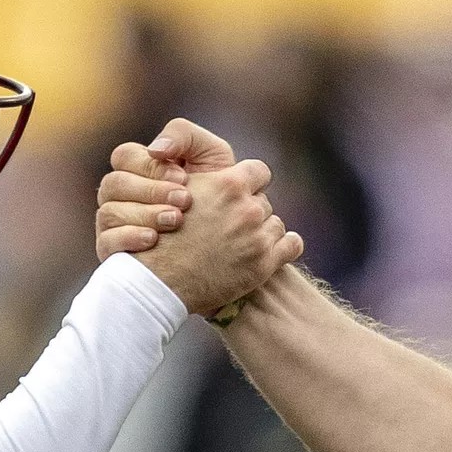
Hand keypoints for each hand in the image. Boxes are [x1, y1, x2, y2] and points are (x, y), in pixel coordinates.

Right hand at [95, 118, 239, 259]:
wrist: (229, 240)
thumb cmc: (221, 192)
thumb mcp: (212, 155)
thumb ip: (185, 136)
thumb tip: (155, 150)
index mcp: (138, 168)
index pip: (124, 156)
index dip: (150, 166)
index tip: (185, 178)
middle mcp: (122, 194)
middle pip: (114, 184)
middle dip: (151, 191)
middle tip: (186, 201)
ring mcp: (115, 223)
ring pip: (109, 212)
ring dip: (145, 213)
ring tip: (176, 221)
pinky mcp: (115, 251)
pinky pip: (106, 242)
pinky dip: (129, 237)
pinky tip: (153, 239)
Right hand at [127, 156, 302, 313]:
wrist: (159, 281)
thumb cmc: (161, 235)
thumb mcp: (176, 191)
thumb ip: (203, 177)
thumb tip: (219, 170)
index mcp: (228, 183)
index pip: (258, 170)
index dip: (249, 182)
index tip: (240, 193)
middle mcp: (247, 207)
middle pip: (264, 201)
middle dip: (250, 210)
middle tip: (230, 226)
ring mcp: (258, 236)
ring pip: (275, 223)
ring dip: (262, 231)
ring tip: (240, 244)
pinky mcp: (264, 263)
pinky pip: (292, 244)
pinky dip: (284, 247)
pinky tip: (268, 252)